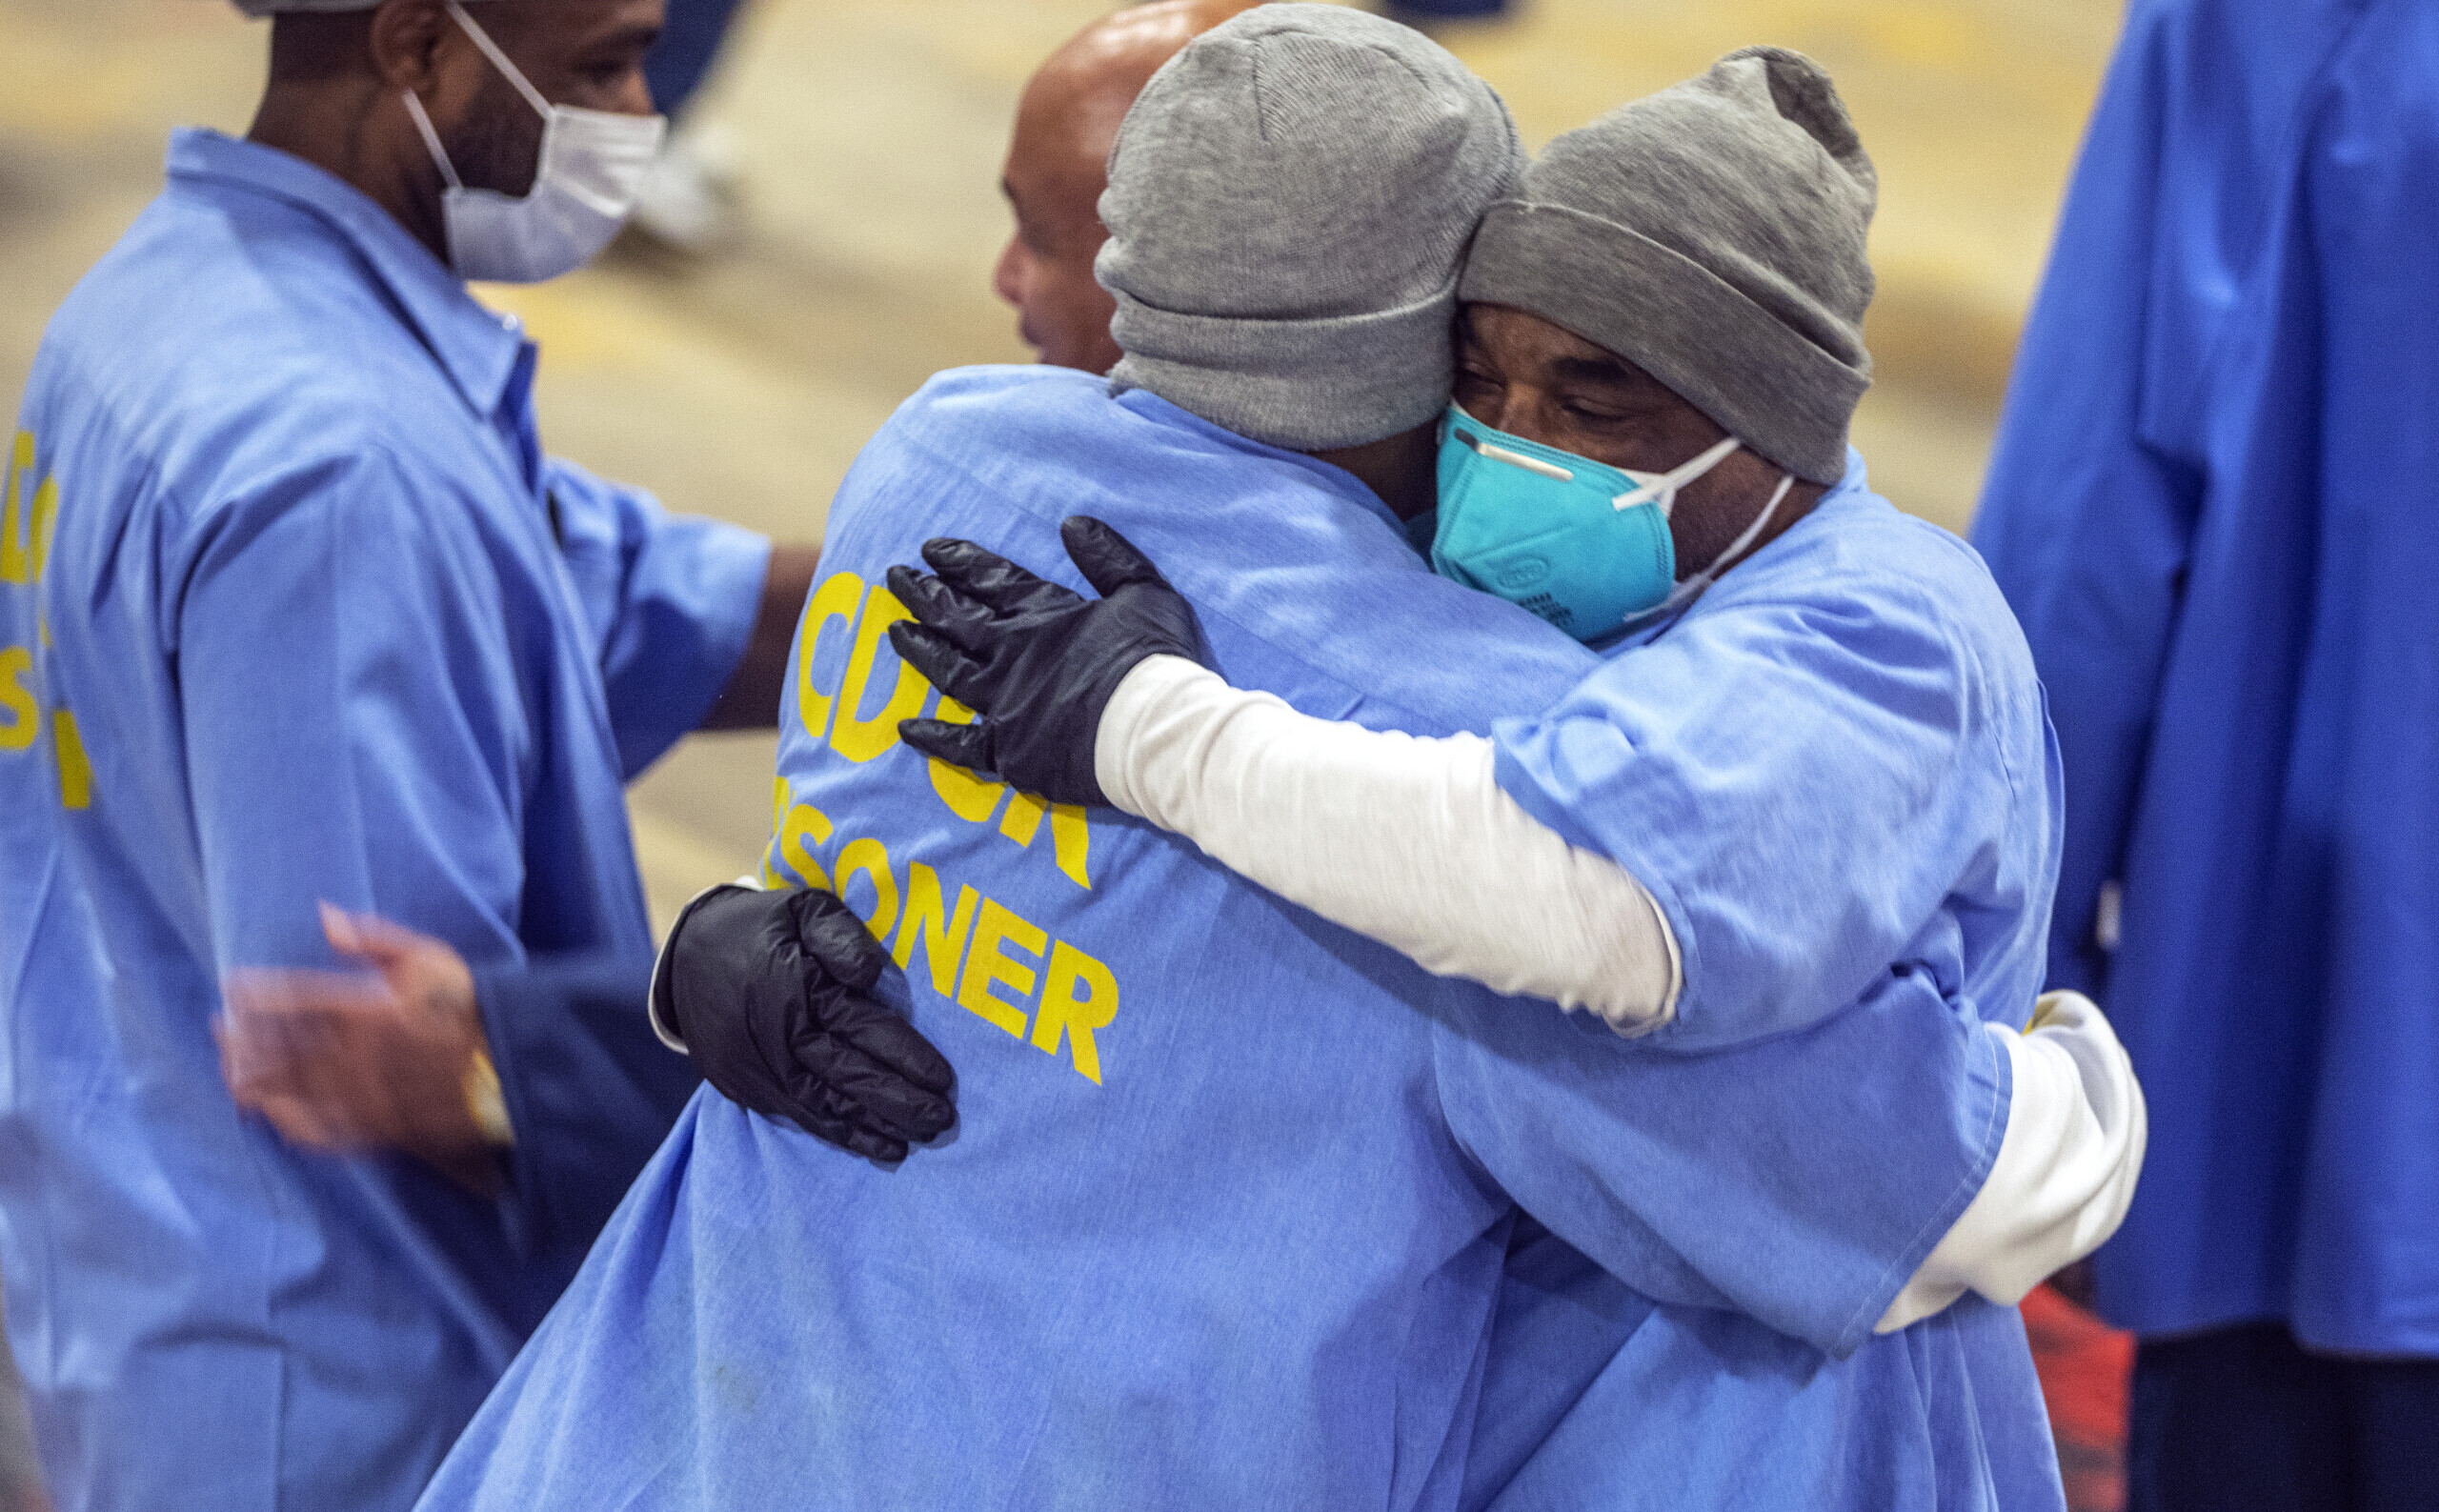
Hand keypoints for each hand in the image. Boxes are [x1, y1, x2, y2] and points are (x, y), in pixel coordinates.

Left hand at [218, 903, 501, 1194]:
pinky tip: (270, 1114)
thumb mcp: (431, 958)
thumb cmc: (470, 1010)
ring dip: (252, 1080)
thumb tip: (325, 917)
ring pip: (287, 1090)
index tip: (230, 987)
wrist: (509, 1072)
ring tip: (231, 1072)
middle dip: (239, 1039)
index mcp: (364, 1009)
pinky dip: (285, 1120)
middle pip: (276, 1048)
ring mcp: (359, 1096)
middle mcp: (352, 1056)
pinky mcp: (372, 1128)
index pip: (288, 999)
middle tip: (217, 1031)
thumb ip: (375, 939)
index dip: (253, 993)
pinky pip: (315, 1129)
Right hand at [658, 885, 956, 1161]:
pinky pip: (798, 1117)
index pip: (857, 1026)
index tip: (944, 1078)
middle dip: (897, 1102)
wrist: (687, 956)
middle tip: (942, 1121)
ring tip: (917, 1140)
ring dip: (873, 1127)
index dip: (902, 1054)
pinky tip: (878, 1146)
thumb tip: (871, 973)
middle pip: (844, 1075)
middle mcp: (772, 1035)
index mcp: (791, 987)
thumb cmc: (763, 927)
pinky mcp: (744, 1088)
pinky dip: (840, 1134)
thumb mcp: (803, 908)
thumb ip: (838, 935)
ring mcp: (755, 1067)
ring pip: (822, 1105)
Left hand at [888, 516, 1206, 806]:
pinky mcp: (1009, 752)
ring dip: (919, 649)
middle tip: (894, 578)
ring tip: (895, 631)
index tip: (930, 549)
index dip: (959, 562)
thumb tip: (1072, 523)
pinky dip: (932, 738)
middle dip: (924, 594)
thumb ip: (1108, 557)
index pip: (991, 580)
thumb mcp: (1144, 591)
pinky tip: (905, 729)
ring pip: (949, 672)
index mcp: (1044, 616)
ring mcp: (1004, 704)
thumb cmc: (1156, 661)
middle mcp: (1012, 655)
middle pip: (956, 619)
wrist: (1155, 731)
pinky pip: (960, 746)